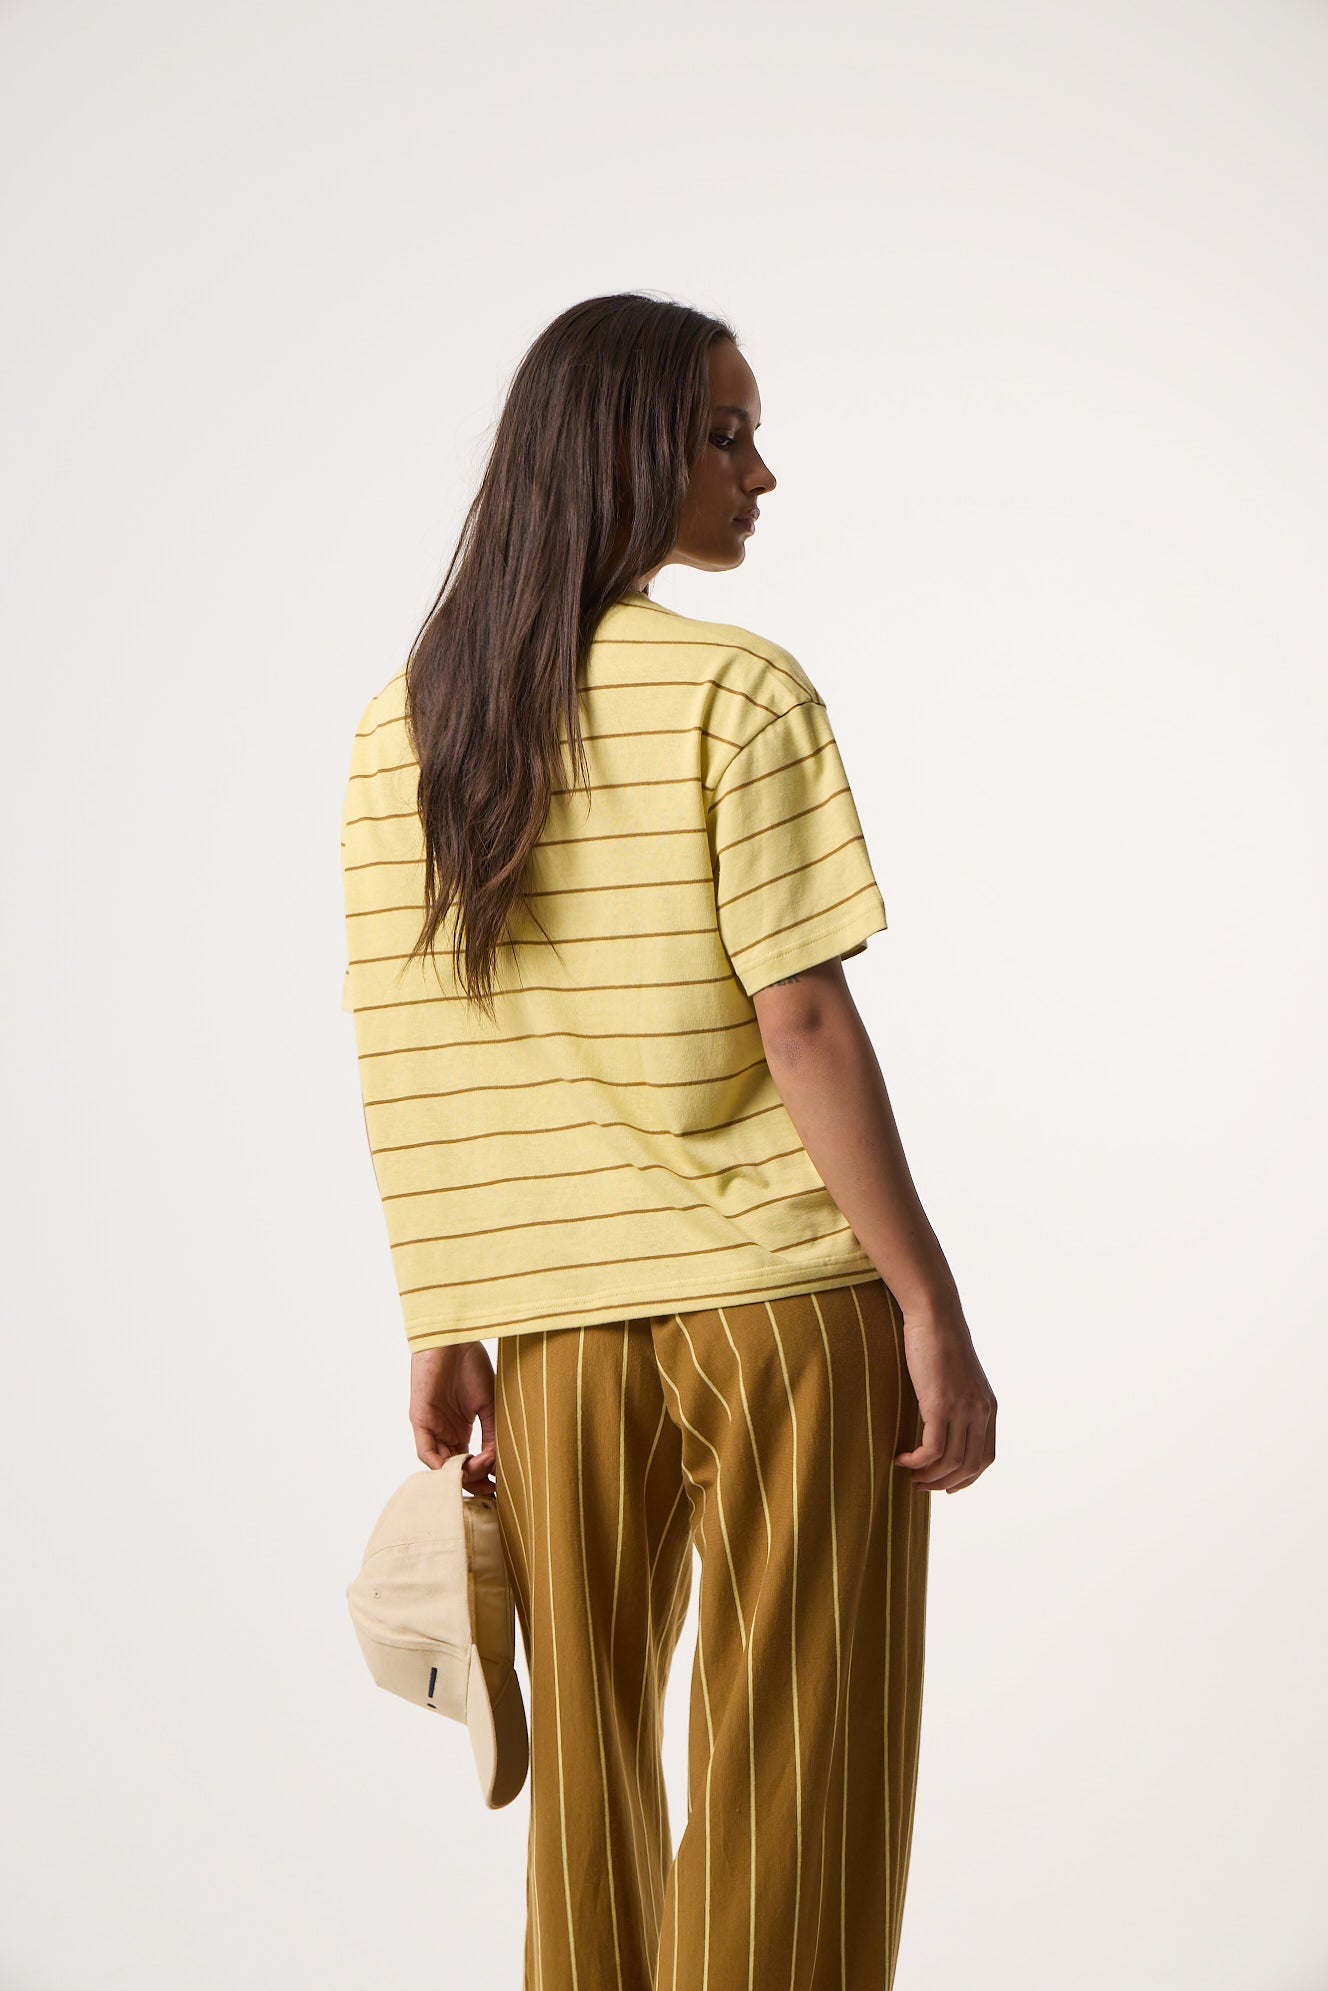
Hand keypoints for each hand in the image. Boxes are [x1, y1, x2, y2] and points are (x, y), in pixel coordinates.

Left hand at [409, 1342, 496, 1490]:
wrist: (455, 1338)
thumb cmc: (471, 1364)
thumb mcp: (489, 1405)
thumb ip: (492, 1434)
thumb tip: (498, 1464)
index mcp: (459, 1429)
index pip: (468, 1463)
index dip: (482, 1476)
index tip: (500, 1484)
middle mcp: (443, 1432)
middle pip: (454, 1469)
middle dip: (473, 1481)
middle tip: (492, 1488)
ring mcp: (431, 1427)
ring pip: (441, 1464)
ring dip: (462, 1472)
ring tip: (484, 1466)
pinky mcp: (420, 1419)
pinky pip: (426, 1452)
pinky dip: (442, 1465)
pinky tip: (464, 1463)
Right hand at [894, 1302, 996, 1495]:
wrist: (935, 1315)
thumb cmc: (939, 1342)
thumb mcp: (958, 1377)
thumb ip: (958, 1401)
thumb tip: (942, 1423)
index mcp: (989, 1407)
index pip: (985, 1458)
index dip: (966, 1478)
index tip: (946, 1486)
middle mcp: (980, 1411)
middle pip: (970, 1466)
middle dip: (945, 1483)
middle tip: (921, 1486)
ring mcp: (962, 1409)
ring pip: (951, 1462)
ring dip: (928, 1476)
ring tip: (909, 1475)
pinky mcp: (940, 1404)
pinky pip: (931, 1449)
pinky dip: (916, 1461)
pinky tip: (901, 1457)